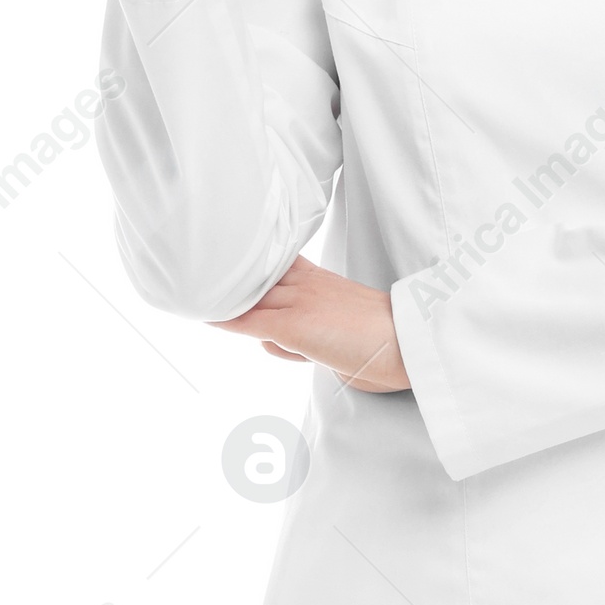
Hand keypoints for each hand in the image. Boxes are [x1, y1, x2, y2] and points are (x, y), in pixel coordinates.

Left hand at [214, 257, 409, 394]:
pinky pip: (247, 320)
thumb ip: (311, 335)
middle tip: (199, 272)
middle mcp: (306, 285)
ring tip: (196, 289)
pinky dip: (224, 318)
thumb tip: (279, 345)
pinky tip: (202, 313)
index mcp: (322, 281)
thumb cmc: (385, 345)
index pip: (277, 265)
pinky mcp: (292, 325)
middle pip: (256, 278)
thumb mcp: (344, 332)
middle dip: (230, 278)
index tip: (232, 259)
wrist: (408, 344)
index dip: (253, 263)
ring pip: (249, 297)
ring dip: (224, 297)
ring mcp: (298, 303)